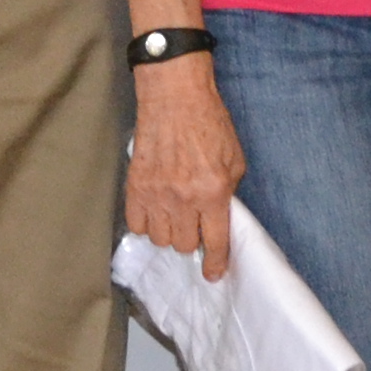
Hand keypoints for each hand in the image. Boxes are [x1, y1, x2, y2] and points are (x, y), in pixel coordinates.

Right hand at [124, 60, 245, 279]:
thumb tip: (219, 218)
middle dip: (191, 240)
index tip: (213, 274)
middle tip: (194, 225)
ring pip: (160, 239)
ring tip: (173, 217)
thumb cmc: (210, 123)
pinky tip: (154, 211)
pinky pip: (136, 225)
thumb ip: (228, 193)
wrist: (174, 97)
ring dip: (169, 233)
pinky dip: (145, 224)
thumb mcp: (235, 159)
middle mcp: (183, 198)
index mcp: (213, 192)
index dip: (215, 263)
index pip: (215, 241)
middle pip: (184, 245)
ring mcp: (156, 193)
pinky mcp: (135, 186)